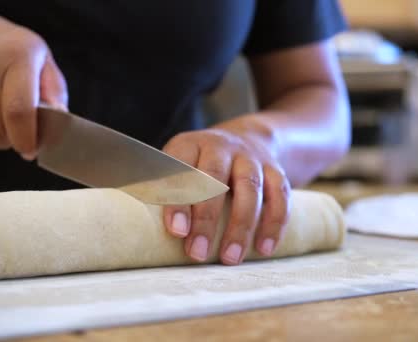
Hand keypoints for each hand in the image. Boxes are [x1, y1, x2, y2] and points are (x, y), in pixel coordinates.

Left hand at [162, 115, 290, 264]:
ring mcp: (251, 158)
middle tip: (197, 253)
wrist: (249, 138)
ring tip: (230, 258)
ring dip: (241, 226)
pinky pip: (280, 197)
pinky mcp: (276, 171)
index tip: (176, 231)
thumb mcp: (178, 164)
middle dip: (207, 219)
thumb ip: (162, 188)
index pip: (181, 169)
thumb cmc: (201, 164)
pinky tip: (264, 249)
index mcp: (190, 145)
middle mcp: (222, 147)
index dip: (178, 200)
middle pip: (216, 179)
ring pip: (250, 189)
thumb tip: (138, 227)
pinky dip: (273, 224)